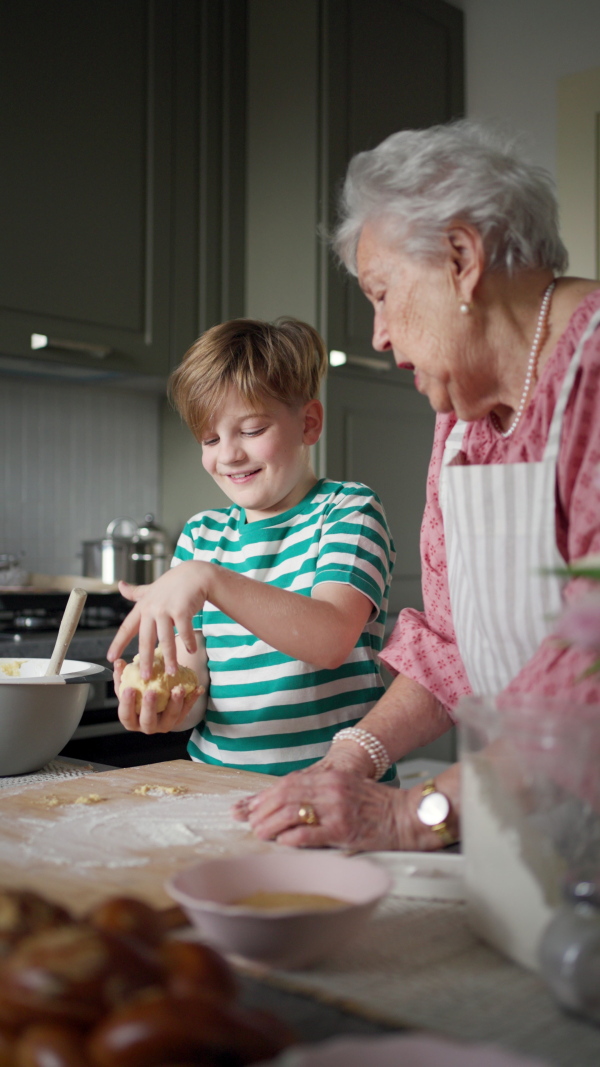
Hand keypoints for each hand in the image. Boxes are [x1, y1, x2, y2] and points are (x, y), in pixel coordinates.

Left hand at [107, 561, 211, 677]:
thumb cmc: (173, 583)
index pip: (127, 628)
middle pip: (146, 639)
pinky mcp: (181, 610)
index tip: (110, 658)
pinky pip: (184, 631)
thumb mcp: (151, 588)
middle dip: (145, 659)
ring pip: (166, 639)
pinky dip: (188, 642)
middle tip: (145, 676)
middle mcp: (152, 609)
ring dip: (169, 657)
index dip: (118, 643)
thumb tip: (120, 585)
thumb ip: (136, 592)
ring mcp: (166, 609)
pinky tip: (191, 650)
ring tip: (171, 672)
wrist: (194, 574)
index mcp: (143, 607)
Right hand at [113, 658, 203, 734]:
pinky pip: (187, 710)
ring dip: (175, 703)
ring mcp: (165, 725)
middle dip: (150, 707)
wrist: (157, 702)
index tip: (129, 690)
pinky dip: (192, 699)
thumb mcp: (128, 686)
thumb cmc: (139, 694)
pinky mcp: (179, 720)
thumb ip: (123, 676)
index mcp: (132, 720)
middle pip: (148, 720)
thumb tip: (119, 662)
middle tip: (152, 692)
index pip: (126, 715)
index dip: (127, 704)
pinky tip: (198, 688)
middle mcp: (148, 726)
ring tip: (178, 689)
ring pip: (171, 717)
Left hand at [232, 767, 402, 850]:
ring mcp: (337, 810)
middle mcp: (332, 790)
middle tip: (252, 822)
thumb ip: (322, 792)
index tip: (254, 805)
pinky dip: (292, 838)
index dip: (268, 794)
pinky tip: (283, 842)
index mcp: (332, 777)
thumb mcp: (349, 787)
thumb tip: (293, 803)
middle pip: (286, 795)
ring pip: (293, 812)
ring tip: (262, 833)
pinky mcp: (343, 830)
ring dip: (272, 824)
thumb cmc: (379, 806)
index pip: (290, 782)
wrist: (407, 816)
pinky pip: (310, 833)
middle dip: (264, 809)